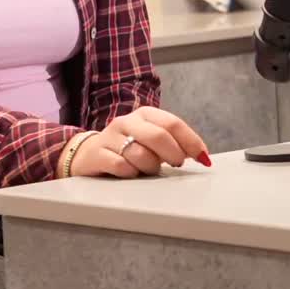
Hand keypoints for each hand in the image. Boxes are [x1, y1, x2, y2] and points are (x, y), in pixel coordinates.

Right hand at [57, 107, 210, 178]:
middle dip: (173, 154)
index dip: (191, 141)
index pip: (173, 123)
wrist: (86, 154)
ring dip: (150, 167)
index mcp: (144, 115)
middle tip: (176, 164)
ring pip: (140, 154)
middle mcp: (127, 122)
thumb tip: (202, 155)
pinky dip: (131, 173)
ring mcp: (110, 137)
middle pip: (158, 136)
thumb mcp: (150, 141)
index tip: (203, 158)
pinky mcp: (97, 154)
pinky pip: (122, 166)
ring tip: (147, 169)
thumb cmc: (127, 149)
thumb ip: (174, 144)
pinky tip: (129, 173)